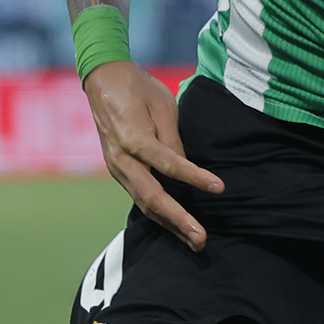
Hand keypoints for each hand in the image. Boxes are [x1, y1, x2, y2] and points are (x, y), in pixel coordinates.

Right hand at [84, 61, 221, 250]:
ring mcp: (117, 168)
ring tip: (194, 242)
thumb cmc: (139, 89)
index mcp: (133, 138)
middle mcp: (122, 159)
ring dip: (170, 225)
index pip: (169, 164)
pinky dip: (159, 214)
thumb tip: (187, 168)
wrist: (103, 82)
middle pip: (152, 196)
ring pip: (145, 204)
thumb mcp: (163, 106)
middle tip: (201, 238)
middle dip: (178, 220)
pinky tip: (176, 227)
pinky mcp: (118, 172)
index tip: (219, 188)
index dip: (194, 177)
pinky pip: (140, 198)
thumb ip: (174, 140)